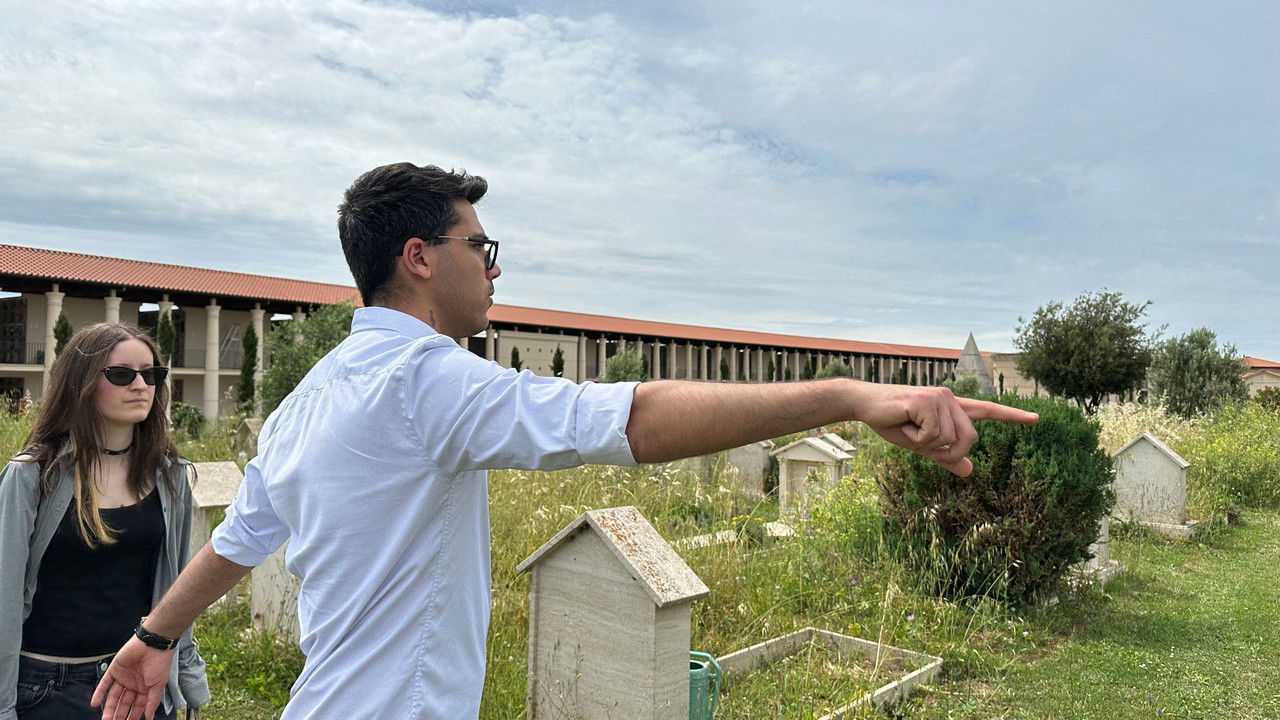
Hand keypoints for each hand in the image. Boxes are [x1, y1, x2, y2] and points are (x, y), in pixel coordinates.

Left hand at [91, 636, 173, 719]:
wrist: (153, 643)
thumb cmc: (160, 662)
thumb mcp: (158, 685)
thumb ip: (152, 702)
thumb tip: (149, 717)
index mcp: (145, 688)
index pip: (137, 705)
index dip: (133, 715)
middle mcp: (134, 684)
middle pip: (124, 703)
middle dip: (119, 714)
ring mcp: (123, 677)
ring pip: (113, 696)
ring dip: (108, 708)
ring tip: (105, 719)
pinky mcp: (114, 669)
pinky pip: (104, 683)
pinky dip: (99, 693)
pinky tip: (94, 703)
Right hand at [854, 384, 1037, 475]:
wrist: (865, 406)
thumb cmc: (892, 422)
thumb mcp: (921, 445)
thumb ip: (946, 457)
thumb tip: (970, 471)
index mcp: (952, 408)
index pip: (988, 411)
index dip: (1013, 416)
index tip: (1037, 419)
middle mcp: (950, 399)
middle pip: (968, 438)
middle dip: (946, 451)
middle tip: (920, 442)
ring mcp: (939, 398)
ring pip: (949, 439)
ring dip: (925, 444)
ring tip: (908, 428)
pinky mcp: (927, 400)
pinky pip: (933, 435)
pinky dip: (917, 438)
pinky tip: (904, 423)